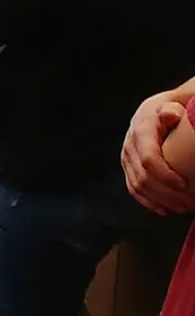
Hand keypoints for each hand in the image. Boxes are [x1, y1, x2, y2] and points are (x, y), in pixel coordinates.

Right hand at [121, 95, 194, 215]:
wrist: (155, 110)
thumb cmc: (173, 110)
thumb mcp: (174, 105)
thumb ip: (172, 110)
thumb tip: (170, 115)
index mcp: (142, 129)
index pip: (149, 159)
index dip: (166, 176)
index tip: (186, 185)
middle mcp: (130, 144)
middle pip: (143, 177)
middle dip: (167, 194)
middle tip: (190, 203)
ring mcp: (127, 156)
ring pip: (137, 185)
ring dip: (160, 200)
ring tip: (182, 208)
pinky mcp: (127, 165)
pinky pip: (133, 188)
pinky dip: (148, 202)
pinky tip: (164, 210)